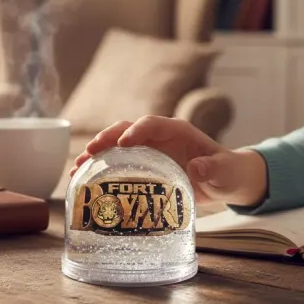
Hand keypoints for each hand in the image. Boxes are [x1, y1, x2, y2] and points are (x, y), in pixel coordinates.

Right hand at [68, 116, 267, 205]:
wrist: (225, 180)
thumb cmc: (227, 173)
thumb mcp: (225, 172)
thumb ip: (214, 169)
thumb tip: (197, 167)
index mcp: (178, 131)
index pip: (152, 124)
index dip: (135, 130)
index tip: (122, 143)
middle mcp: (159, 137)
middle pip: (126, 129)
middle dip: (106, 138)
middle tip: (88, 153)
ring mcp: (149, 150)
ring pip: (116, 145)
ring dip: (96, 153)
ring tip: (77, 167)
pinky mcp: (144, 165)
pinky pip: (118, 162)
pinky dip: (101, 168)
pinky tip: (84, 179)